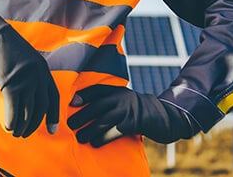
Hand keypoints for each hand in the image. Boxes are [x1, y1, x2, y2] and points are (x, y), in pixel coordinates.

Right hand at [0, 3, 59, 137]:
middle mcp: (37, 74)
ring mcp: (25, 78)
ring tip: (16, 133)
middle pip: (41, 107)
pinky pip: (14, 109)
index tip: (53, 130)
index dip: (54, 115)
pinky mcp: (10, 82)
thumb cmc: (1, 46)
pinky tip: (8, 126)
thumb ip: (28, 75)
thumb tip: (27, 96)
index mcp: (42, 68)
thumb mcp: (22, 59)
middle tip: (25, 134)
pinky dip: (12, 122)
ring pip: (28, 111)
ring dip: (22, 126)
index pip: (53, 96)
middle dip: (34, 124)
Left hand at [67, 85, 196, 146]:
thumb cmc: (136, 110)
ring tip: (80, 137)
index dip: (84, 94)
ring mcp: (127, 111)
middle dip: (83, 115)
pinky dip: (103, 138)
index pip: (97, 90)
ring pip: (104, 120)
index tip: (72, 102)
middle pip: (98, 106)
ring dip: (90, 129)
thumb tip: (83, 107)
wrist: (161, 116)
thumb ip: (108, 100)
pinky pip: (114, 131)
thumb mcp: (124, 99)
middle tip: (70, 124)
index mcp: (117, 91)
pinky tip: (95, 143)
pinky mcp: (132, 124)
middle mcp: (121, 98)